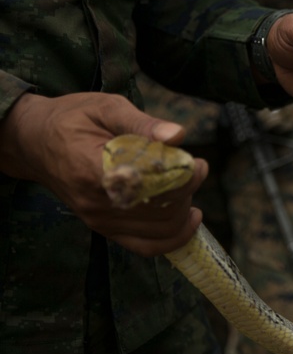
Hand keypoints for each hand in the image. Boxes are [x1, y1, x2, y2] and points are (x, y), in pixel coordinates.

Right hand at [0, 92, 208, 256]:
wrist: (34, 142)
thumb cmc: (72, 119)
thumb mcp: (105, 107)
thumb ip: (143, 123)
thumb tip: (178, 135)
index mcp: (94, 169)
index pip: (152, 185)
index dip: (182, 177)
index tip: (195, 162)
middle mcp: (97, 202)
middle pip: (161, 209)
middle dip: (188, 190)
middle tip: (197, 167)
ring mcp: (100, 219)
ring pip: (160, 230)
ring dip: (185, 209)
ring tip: (190, 184)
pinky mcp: (104, 228)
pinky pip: (145, 246)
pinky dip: (173, 237)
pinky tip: (189, 218)